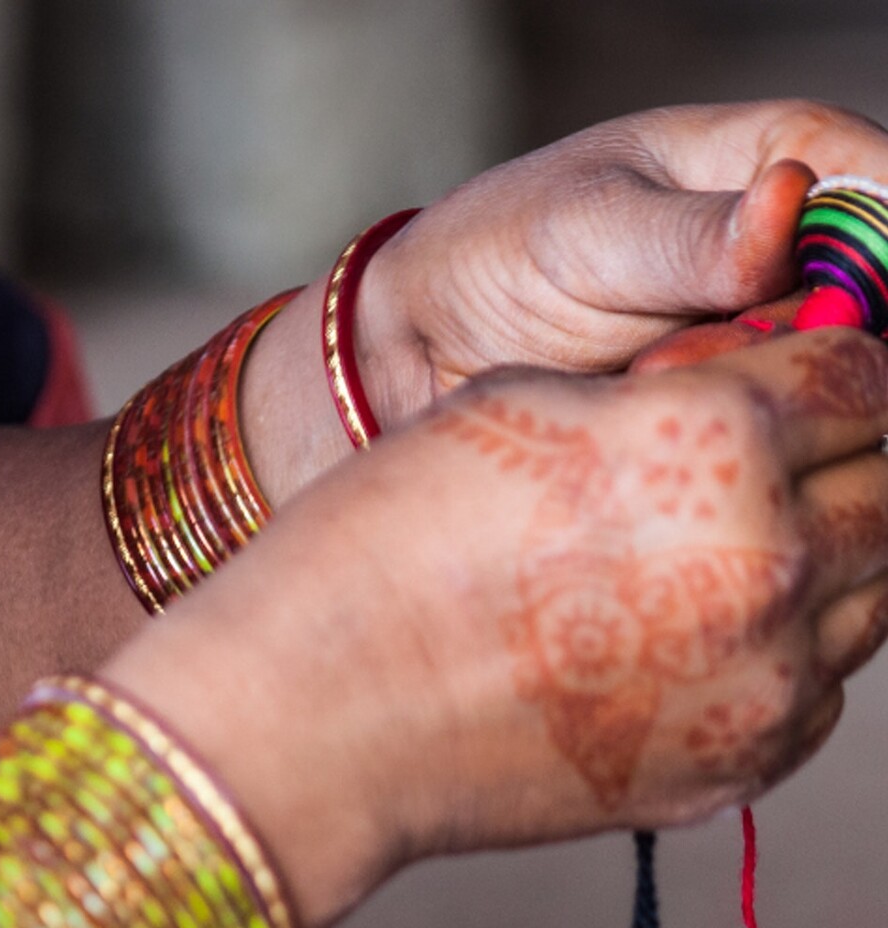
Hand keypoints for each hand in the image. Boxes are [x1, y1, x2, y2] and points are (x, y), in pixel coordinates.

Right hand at [107, 328, 887, 927]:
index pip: (869, 371)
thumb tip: (756, 392)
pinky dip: (789, 652)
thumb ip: (667, 393)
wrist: (319, 711)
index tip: (821, 372)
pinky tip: (695, 634)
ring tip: (726, 551)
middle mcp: (771, 561)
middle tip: (781, 460)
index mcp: (714, 442)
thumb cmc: (387, 540)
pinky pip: (824, 688)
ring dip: (828, 558)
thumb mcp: (520, 406)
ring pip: (878, 594)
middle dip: (849, 458)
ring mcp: (768, 679)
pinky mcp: (744, 765)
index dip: (846, 361)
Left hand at [359, 100, 887, 425]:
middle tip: (689, 349)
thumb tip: (791, 199)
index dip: (878, 259)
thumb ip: (694, 234)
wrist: (423, 349)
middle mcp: (799, 244)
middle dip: (805, 335)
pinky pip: (788, 429)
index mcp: (781, 155)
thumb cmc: (498, 255)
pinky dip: (731, 434)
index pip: (886, 195)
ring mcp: (776, 327)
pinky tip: (652, 407)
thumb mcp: (588, 232)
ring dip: (757, 389)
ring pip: (841, 374)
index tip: (823, 303)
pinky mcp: (745, 403)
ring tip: (650, 372)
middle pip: (875, 300)